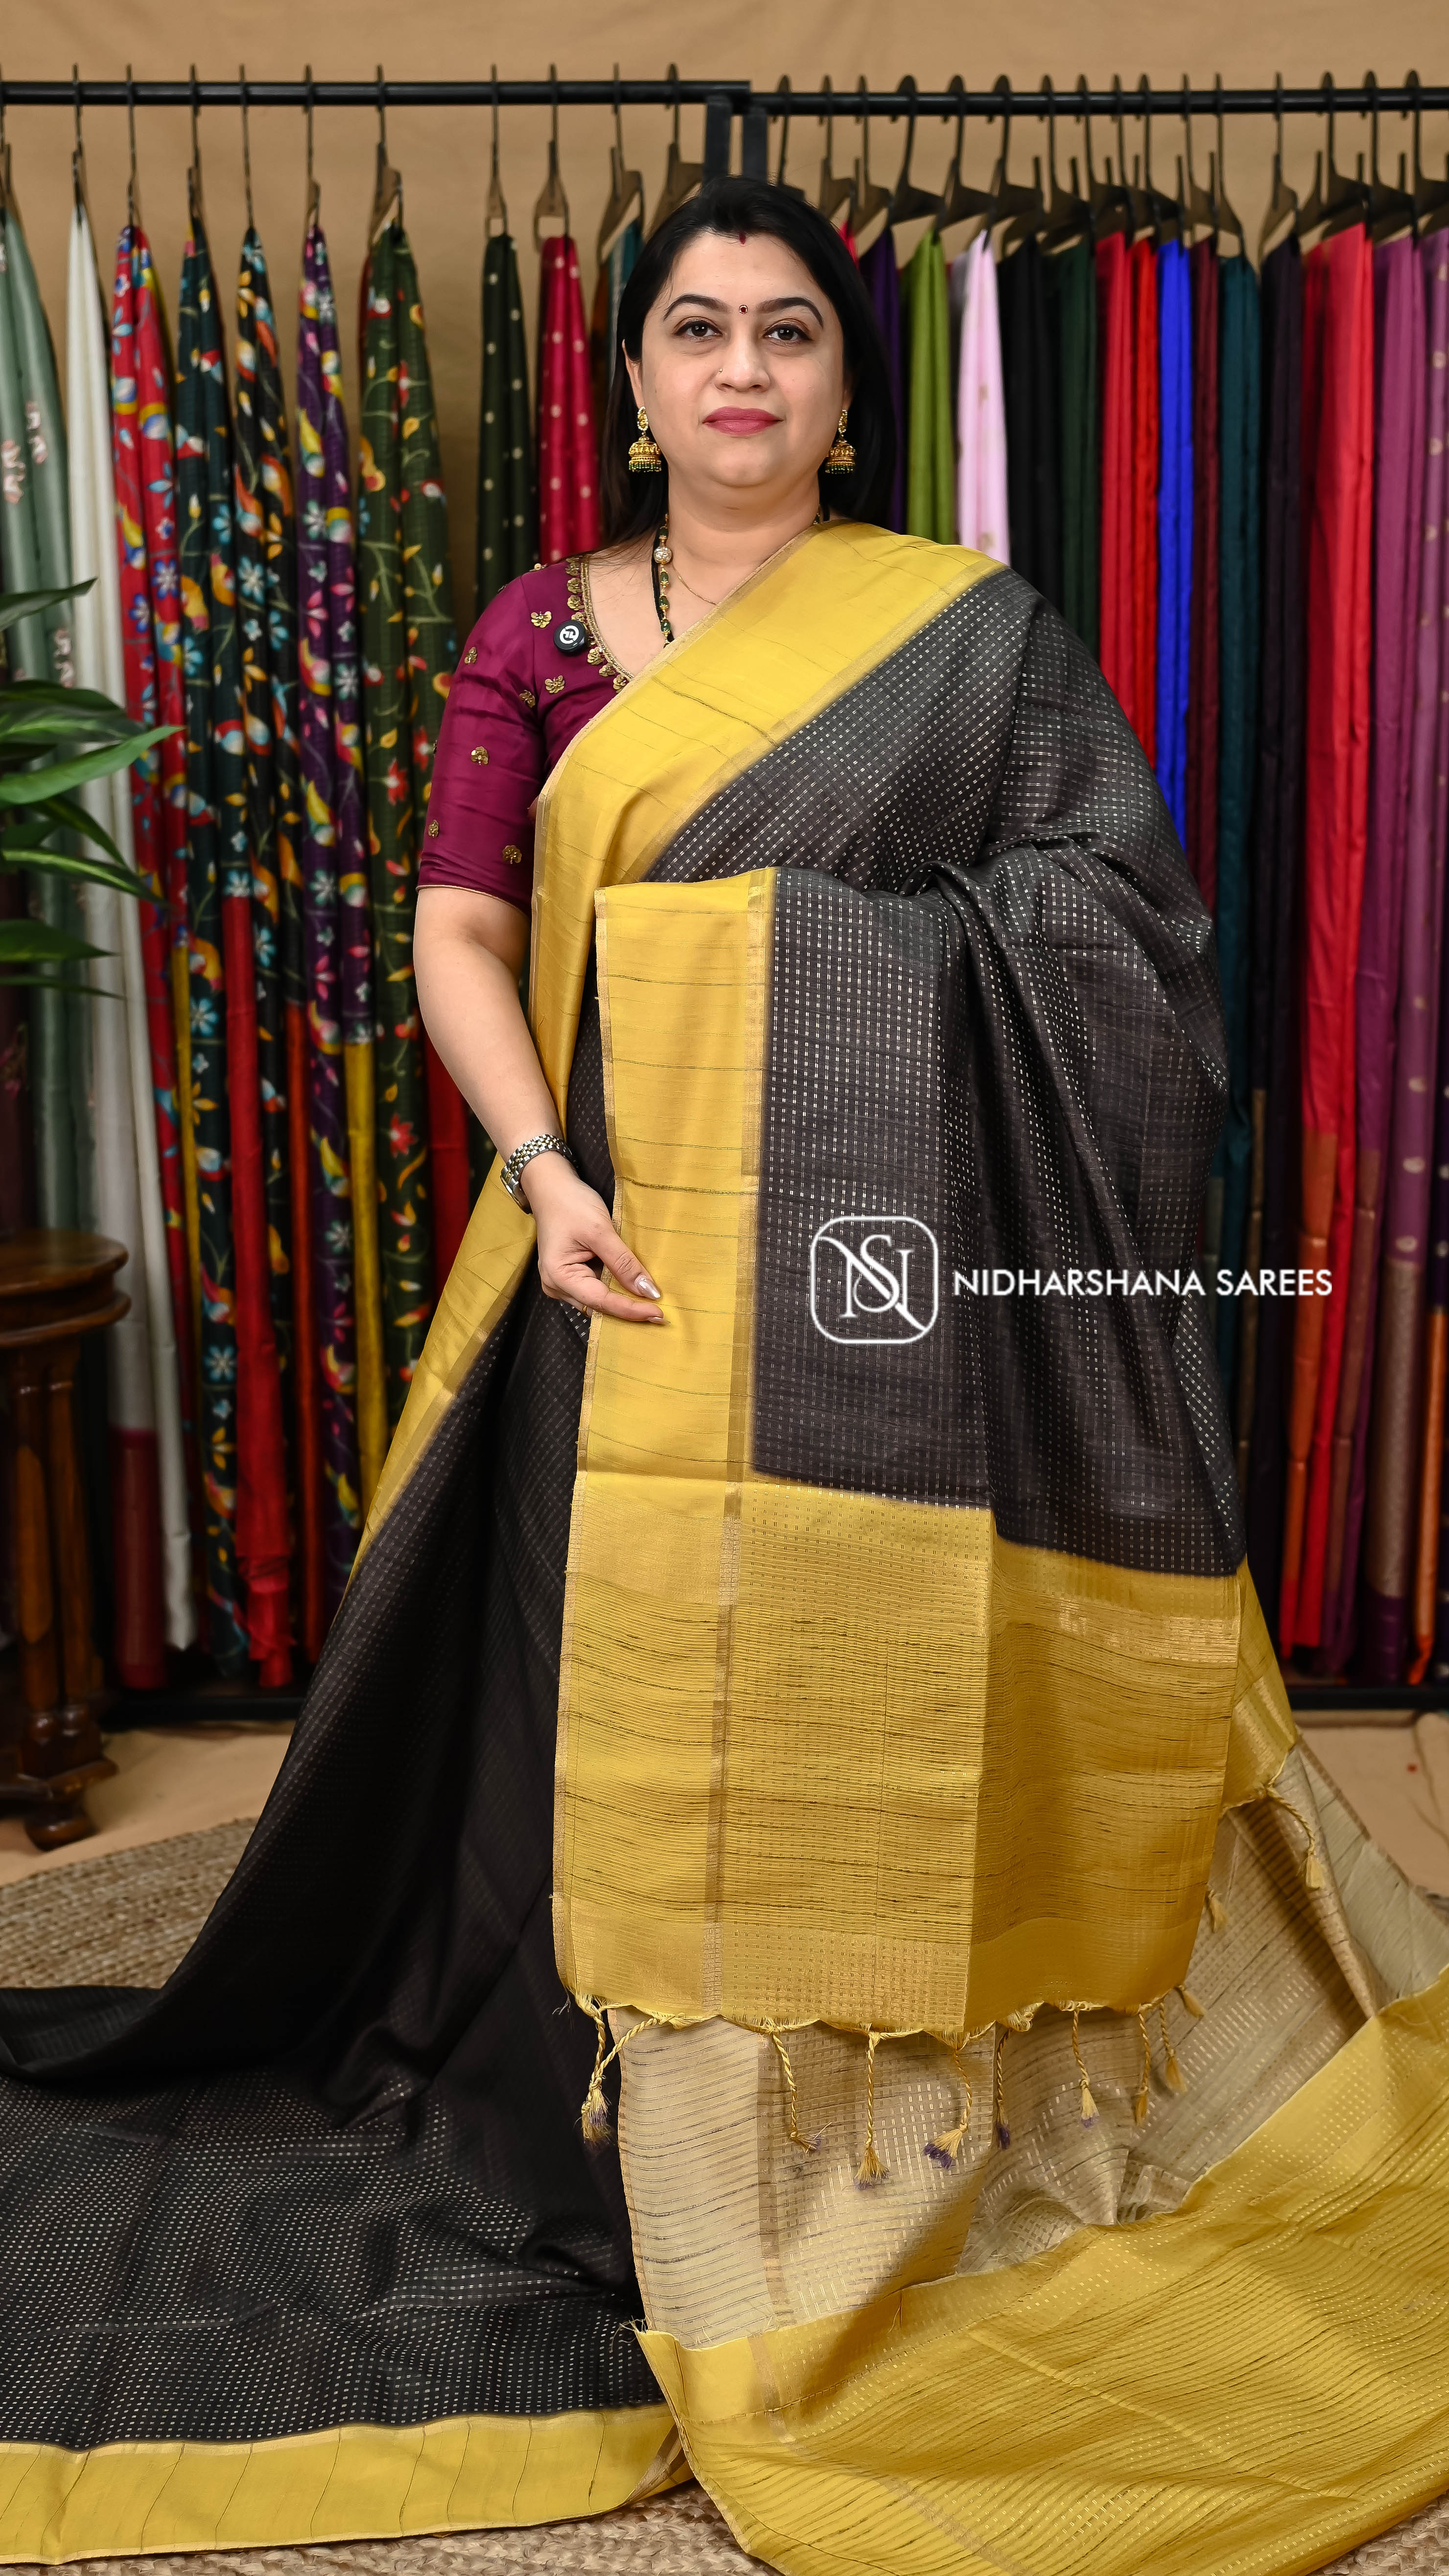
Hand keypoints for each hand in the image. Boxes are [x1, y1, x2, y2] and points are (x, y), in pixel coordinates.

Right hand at [523, 1153, 663, 1324]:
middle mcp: (556, 1286)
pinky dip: (614, 1287)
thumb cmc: (571, 1204)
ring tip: (650, 1301)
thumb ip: (623, 1263)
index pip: (601, 1302)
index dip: (631, 1310)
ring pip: (597, 1301)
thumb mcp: (600, 1231)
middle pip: (598, 1306)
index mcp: (559, 1277)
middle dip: (628, 1308)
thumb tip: (648, 1291)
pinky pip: (595, 1289)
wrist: (551, 1186)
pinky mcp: (569, 1276)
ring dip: (622, 1299)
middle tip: (660, 1312)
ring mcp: (561, 1282)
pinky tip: (633, 1286)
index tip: (659, 1314)